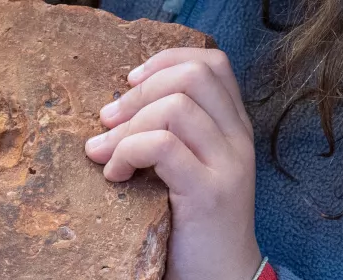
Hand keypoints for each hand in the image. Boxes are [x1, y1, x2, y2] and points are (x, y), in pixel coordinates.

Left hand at [86, 48, 260, 279]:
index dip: (166, 61)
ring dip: (126, 127)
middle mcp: (237, 140)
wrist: (219, 277)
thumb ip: (172, 133)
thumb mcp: (188, 167)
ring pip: (174, 108)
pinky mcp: (208, 193)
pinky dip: (128, 152)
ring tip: (104, 154)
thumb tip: (116, 105)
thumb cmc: (193, 223)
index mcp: (233, 127)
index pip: (212, 64)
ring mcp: (227, 165)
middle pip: (192, 77)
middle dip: (139, 93)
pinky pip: (162, 146)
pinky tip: (116, 175)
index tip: (132, 82)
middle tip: (107, 120)